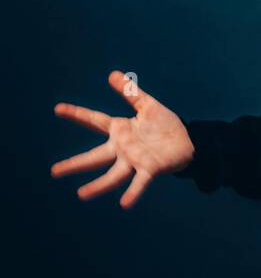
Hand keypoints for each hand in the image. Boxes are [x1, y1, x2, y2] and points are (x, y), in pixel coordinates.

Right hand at [51, 71, 194, 208]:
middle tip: (54, 171)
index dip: (77, 114)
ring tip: (81, 194)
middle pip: (95, 156)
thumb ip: (130, 91)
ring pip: (113, 175)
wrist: (188, 141)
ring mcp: (135, 160)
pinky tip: (124, 203)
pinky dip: (132, 193)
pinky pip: (140, 182)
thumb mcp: (147, 104)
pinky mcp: (150, 169)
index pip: (94, 120)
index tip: (58, 108)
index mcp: (120, 130)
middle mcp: (123, 148)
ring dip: (98, 186)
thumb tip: (111, 74)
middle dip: (75, 164)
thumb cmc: (165, 124)